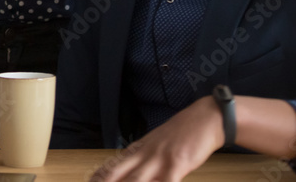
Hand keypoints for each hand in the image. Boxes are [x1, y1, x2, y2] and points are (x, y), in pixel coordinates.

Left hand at [90, 96, 222, 181]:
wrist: (204, 119)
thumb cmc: (182, 134)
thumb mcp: (158, 144)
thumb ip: (146, 158)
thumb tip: (134, 173)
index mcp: (140, 148)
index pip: (115, 164)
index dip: (101, 175)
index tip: (91, 180)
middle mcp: (146, 154)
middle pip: (119, 172)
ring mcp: (160, 159)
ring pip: (137, 180)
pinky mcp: (178, 163)